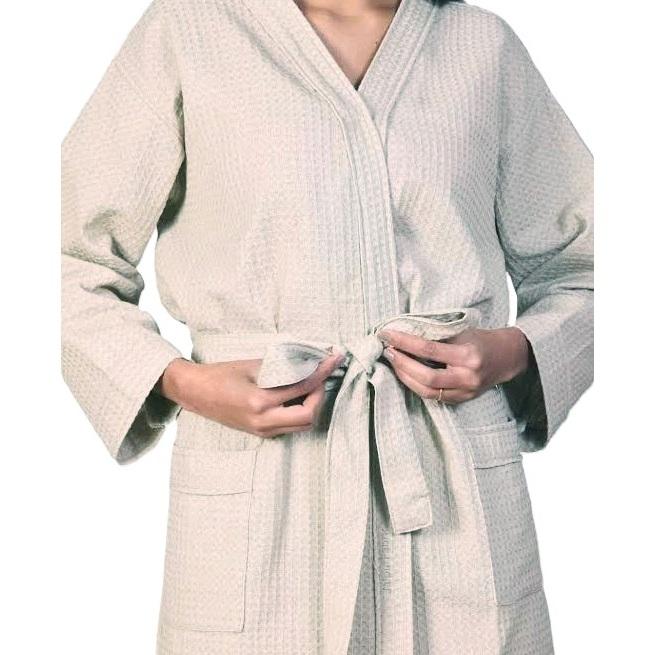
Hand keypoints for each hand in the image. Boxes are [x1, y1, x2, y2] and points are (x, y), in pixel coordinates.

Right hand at [157, 353, 344, 436]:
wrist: (195, 393)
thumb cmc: (221, 374)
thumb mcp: (252, 366)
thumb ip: (281, 367)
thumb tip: (309, 361)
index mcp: (259, 402)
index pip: (302, 388)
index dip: (322, 372)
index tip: (334, 358)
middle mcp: (262, 421)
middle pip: (309, 416)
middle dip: (319, 395)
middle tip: (319, 377)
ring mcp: (262, 431)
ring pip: (302, 425)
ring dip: (312, 405)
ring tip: (309, 384)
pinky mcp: (261, 433)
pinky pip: (290, 426)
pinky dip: (300, 411)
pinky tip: (297, 395)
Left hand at [378, 326, 531, 403]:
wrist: (507, 357)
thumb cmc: (481, 340)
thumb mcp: (462, 332)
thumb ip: (436, 337)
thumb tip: (404, 335)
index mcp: (468, 356)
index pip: (428, 349)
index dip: (404, 342)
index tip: (387, 334)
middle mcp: (467, 377)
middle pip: (426, 377)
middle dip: (402, 364)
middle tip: (388, 351)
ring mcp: (465, 392)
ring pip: (427, 391)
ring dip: (406, 377)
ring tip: (395, 362)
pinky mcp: (461, 400)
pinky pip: (434, 396)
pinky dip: (417, 385)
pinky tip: (407, 374)